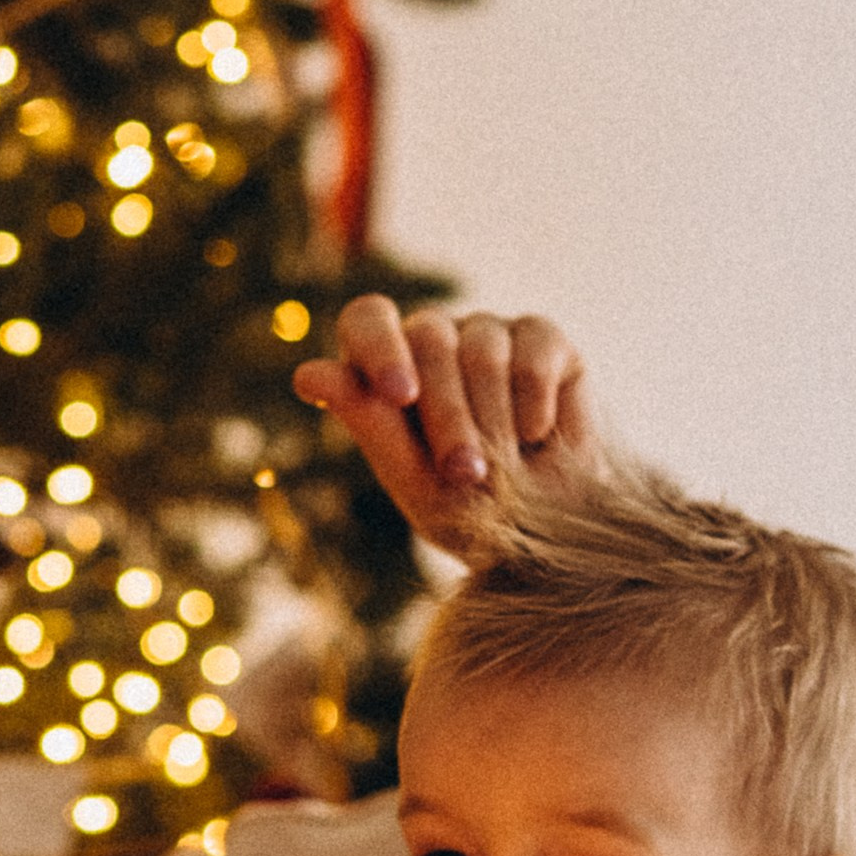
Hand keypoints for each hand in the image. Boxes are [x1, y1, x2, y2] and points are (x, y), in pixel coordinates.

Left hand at [293, 302, 601, 557]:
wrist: (548, 535)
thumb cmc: (469, 513)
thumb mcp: (414, 481)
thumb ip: (368, 423)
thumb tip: (307, 372)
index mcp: (385, 367)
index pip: (367, 320)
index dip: (380, 347)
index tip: (399, 396)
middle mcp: (434, 339)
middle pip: (428, 338)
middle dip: (447, 414)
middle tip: (465, 474)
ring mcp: (489, 332)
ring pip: (482, 346)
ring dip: (492, 418)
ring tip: (504, 471)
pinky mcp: (543, 339)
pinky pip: (533, 350)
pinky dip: (534, 402)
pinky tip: (537, 438)